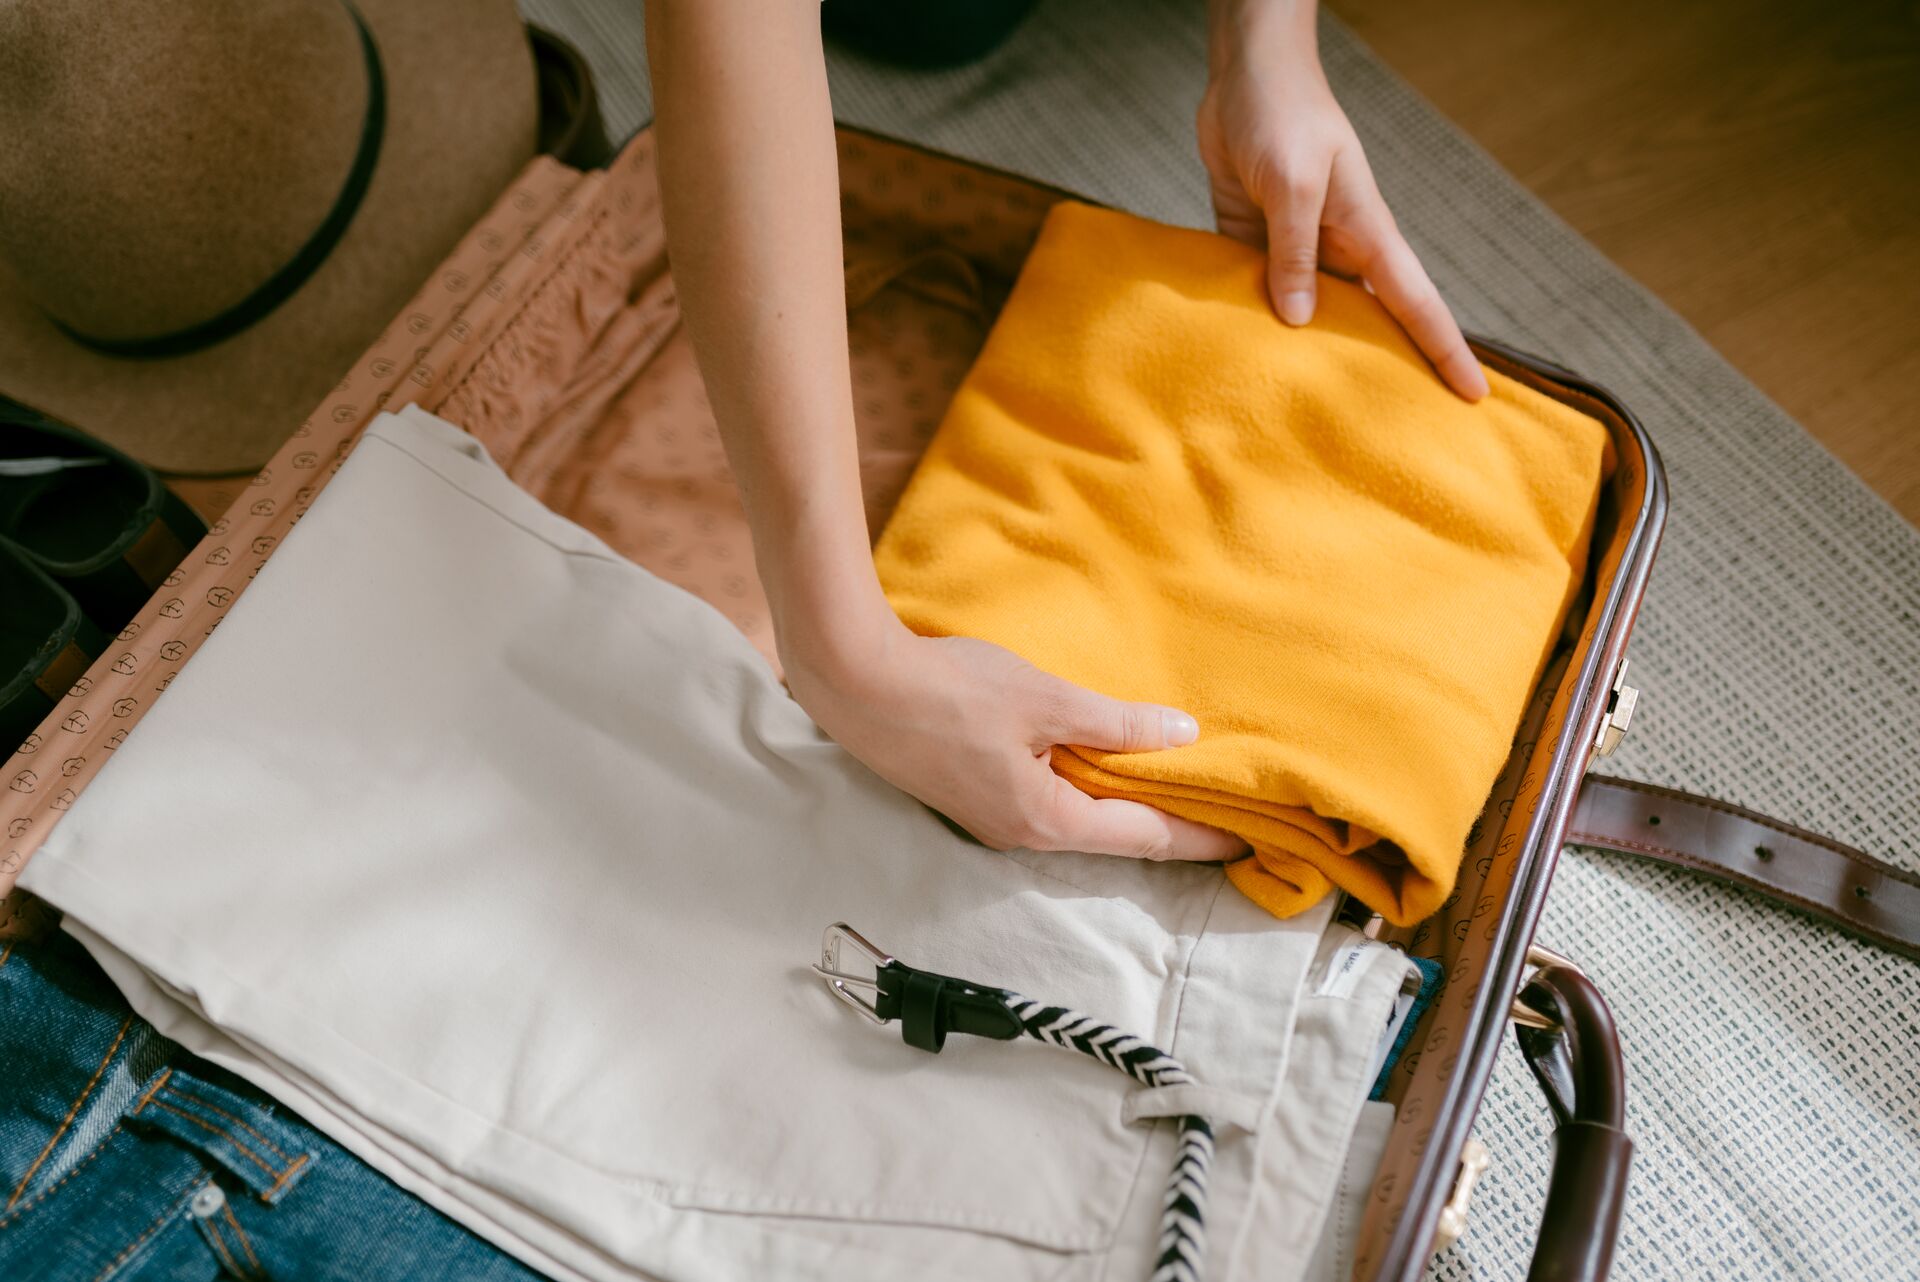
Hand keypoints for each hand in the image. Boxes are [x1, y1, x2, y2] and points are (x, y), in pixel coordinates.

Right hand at [785, 622, 1247, 861]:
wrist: (855, 687)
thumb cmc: (951, 690)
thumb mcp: (1045, 699)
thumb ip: (1116, 722)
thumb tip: (1184, 735)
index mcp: (1049, 821)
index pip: (1147, 837)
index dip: (1203, 838)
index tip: (1251, 843)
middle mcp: (1024, 837)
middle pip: (1116, 838)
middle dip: (1171, 827)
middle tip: (1226, 815)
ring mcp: (994, 822)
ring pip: (1080, 821)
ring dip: (1127, 807)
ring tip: (1176, 791)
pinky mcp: (974, 798)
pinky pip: (1049, 803)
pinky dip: (1088, 789)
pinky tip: (1103, 765)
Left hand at [1196, 11, 1488, 399]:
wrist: (1243, 75)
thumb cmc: (1283, 116)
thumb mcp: (1292, 183)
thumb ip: (1293, 251)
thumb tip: (1299, 321)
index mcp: (1366, 233)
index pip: (1417, 304)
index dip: (1446, 351)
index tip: (1475, 397)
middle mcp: (1338, 249)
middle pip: (1368, 323)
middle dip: (1380, 371)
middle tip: (1392, 433)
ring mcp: (1296, 249)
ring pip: (1309, 316)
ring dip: (1306, 356)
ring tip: (1307, 415)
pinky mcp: (1252, 242)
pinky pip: (1256, 294)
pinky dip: (1251, 324)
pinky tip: (1242, 361)